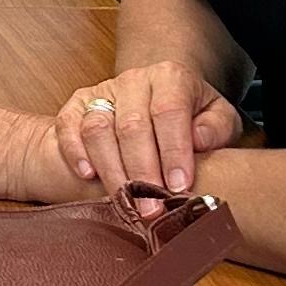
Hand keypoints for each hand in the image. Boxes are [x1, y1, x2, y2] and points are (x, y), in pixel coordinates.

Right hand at [54, 62, 242, 202]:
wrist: (159, 97)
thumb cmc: (191, 115)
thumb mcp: (217, 117)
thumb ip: (216, 127)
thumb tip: (199, 140)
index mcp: (171, 78)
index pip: (170, 111)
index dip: (173, 151)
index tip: (178, 186)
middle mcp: (134, 80)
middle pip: (131, 126)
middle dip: (141, 172)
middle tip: (151, 208)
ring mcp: (102, 91)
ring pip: (97, 128)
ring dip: (110, 170)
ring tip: (124, 201)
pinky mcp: (78, 104)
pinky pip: (68, 125)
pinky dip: (74, 152)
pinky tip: (87, 176)